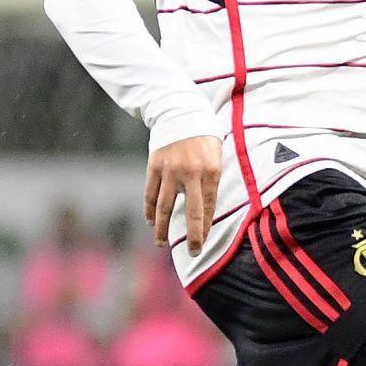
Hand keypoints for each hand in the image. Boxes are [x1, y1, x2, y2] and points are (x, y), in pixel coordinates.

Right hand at [144, 133, 223, 249]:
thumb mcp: (216, 155)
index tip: (203, 242)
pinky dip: (149, 210)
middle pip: (191, 212)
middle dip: (193, 236)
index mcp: (210, 170)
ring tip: (161, 244)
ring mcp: (170, 170)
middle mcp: (191, 173)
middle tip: (193, 253)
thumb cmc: (203, 136)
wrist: (179, 112)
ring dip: (162, 229)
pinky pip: (150, 193)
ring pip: (165, 207)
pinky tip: (150, 222)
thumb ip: (212, 179)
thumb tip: (206, 209)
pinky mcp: (154, 167)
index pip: (209, 207)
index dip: (206, 227)